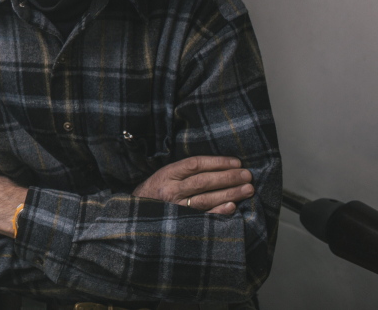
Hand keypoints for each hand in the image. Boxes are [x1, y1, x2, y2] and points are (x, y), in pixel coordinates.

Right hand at [133, 156, 253, 213]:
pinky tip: (232, 207)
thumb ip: (184, 172)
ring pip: (205, 198)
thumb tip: (218, 166)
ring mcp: (176, 207)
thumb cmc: (156, 193)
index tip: (236, 162)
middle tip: (248, 175)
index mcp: (167, 174)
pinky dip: (218, 211)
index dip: (217, 162)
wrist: (136, 216)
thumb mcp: (165, 176)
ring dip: (229, 193)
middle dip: (228, 177)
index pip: (195, 164)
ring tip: (248, 189)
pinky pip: (203, 217)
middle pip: (203, 181)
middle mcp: (171, 190)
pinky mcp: (182, 222)